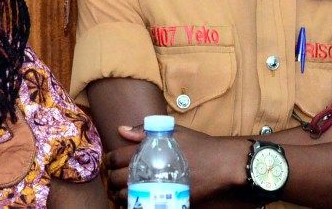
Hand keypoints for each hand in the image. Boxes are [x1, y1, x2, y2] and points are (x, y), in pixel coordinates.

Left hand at [107, 123, 247, 205]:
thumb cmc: (198, 145)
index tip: (110, 163)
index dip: (109, 161)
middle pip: (118, 179)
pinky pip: (144, 208)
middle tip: (113, 179)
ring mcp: (158, 189)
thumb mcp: (173, 131)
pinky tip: (137, 202)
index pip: (116, 158)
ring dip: (120, 196)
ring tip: (121, 193)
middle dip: (111, 179)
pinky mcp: (169, 201)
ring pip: (127, 198)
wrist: (222, 164)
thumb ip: (144, 130)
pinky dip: (136, 206)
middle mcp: (149, 171)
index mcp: (147, 151)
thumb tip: (121, 130)